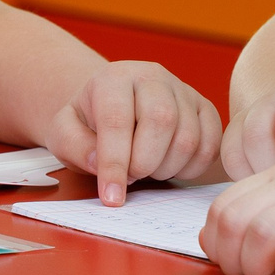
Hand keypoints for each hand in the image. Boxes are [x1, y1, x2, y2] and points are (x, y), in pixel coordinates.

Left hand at [45, 60, 222, 204]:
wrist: (114, 105)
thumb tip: (100, 163)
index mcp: (114, 78)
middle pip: (162, 120)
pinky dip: (191, 168)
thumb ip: (74, 146)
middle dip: (144, 163)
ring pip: (188, 136)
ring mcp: (183, 90)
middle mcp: (153, 76)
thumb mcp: (64, 132)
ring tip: (147, 169)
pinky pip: (210, 145)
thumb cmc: (89, 123)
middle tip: (131, 176)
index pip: (117, 120)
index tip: (112, 198)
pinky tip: (169, 166)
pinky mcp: (204, 107)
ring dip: (166, 168)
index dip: (115, 163)